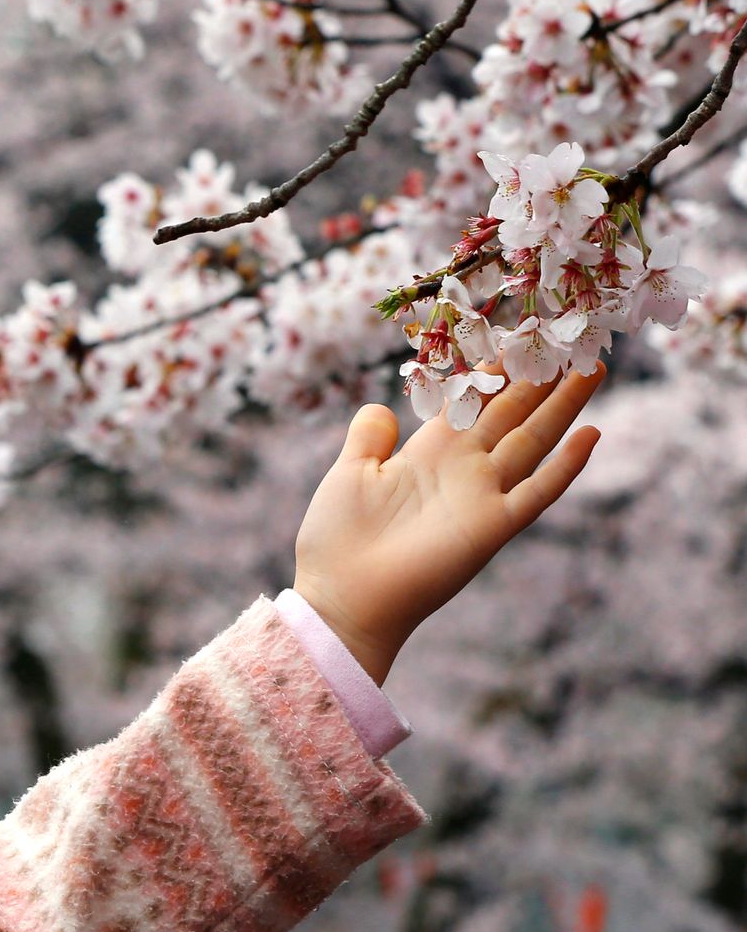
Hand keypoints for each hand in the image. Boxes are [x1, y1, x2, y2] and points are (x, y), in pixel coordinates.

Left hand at [292, 363, 605, 686]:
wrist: (342, 596)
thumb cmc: (337, 539)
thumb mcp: (349, 473)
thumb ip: (368, 438)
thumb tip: (380, 407)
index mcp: (427, 452)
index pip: (470, 401)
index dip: (493, 370)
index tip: (519, 335)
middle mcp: (461, 469)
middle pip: (510, 413)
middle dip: (539, 378)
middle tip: (572, 340)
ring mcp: (480, 497)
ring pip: (532, 441)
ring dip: (563, 406)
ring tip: (593, 368)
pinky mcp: (491, 528)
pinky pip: (536, 492)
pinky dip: (564, 466)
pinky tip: (591, 436)